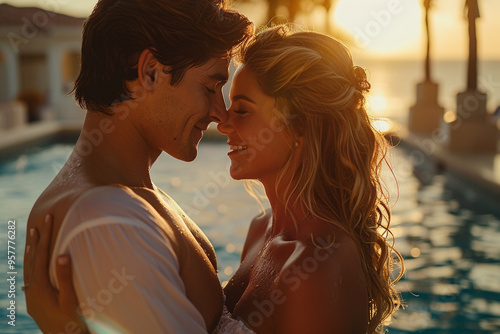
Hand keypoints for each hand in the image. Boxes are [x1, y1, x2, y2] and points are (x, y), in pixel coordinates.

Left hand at [24, 214, 88, 332]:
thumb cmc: (72, 322)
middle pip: (33, 259)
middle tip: (39, 223)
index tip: (48, 218)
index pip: (43, 253)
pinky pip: (30, 278)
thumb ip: (65, 277)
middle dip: (37, 240)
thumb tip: (60, 254)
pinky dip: (31, 266)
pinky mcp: (34, 303)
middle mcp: (32, 289)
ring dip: (32, 252)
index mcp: (41, 285)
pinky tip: (33, 265)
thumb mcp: (71, 299)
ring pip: (28, 269)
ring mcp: (31, 297)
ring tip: (33, 238)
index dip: (46, 235)